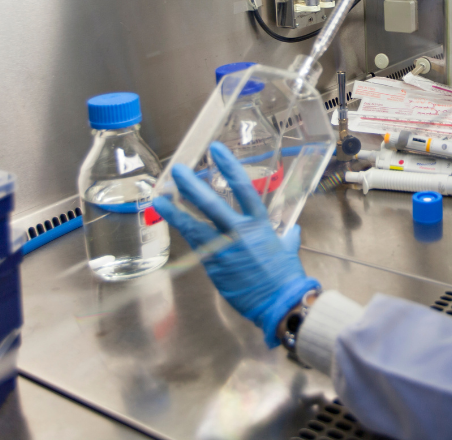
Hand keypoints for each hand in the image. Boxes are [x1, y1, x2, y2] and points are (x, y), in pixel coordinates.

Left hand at [153, 143, 319, 347]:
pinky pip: (194, 245)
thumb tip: (292, 230)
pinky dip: (182, 233)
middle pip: (211, 204)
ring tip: (160, 198)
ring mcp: (223, 249)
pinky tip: (170, 223)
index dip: (229, 166)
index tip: (216, 150)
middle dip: (192, 185)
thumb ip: (287, 236)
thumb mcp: (288, 250)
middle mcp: (240, 232)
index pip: (244, 187)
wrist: (278, 302)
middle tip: (178, 170)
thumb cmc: (286, 275)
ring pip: (194, 226)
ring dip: (175, 211)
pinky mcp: (213, 266)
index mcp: (260, 223)